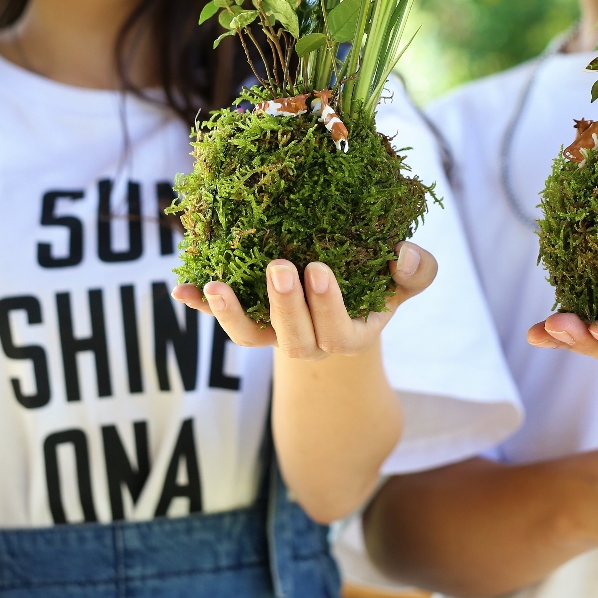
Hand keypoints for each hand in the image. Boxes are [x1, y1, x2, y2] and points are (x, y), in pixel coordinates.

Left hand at [172, 241, 436, 359]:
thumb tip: (403, 254)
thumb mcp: (400, 282)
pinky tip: (180, 288)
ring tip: (217, 286)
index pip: (337, 331)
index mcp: (347, 335)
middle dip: (284, 304)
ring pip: (250, 337)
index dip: (326, 306)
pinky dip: (200, 305)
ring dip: (230, 314)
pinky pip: (222, 319)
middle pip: (293, 338)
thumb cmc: (375, 288)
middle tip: (280, 266)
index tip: (318, 269)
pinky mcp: (248, 322)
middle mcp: (308, 343)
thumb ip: (417, 272)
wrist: (342, 309)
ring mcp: (274, 335)